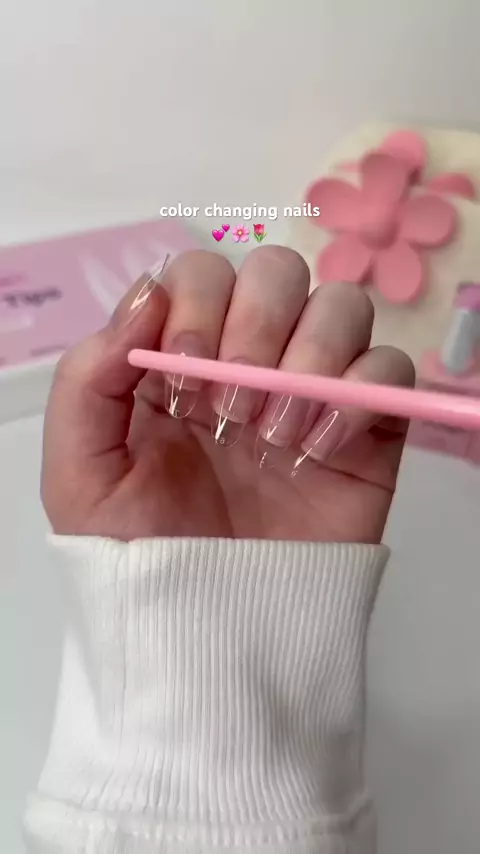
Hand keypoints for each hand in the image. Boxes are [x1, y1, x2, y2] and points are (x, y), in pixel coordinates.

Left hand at [42, 247, 413, 543]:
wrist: (210, 635)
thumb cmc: (139, 558)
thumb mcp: (80, 474)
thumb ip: (87, 378)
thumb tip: (145, 296)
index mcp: (181, 361)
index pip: (203, 274)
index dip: (197, 302)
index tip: (185, 364)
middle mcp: (249, 363)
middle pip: (279, 272)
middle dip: (256, 322)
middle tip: (232, 403)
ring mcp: (311, 393)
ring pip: (342, 306)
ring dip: (308, 356)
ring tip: (272, 434)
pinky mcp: (365, 431)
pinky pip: (388, 371)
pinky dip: (358, 394)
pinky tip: (318, 449)